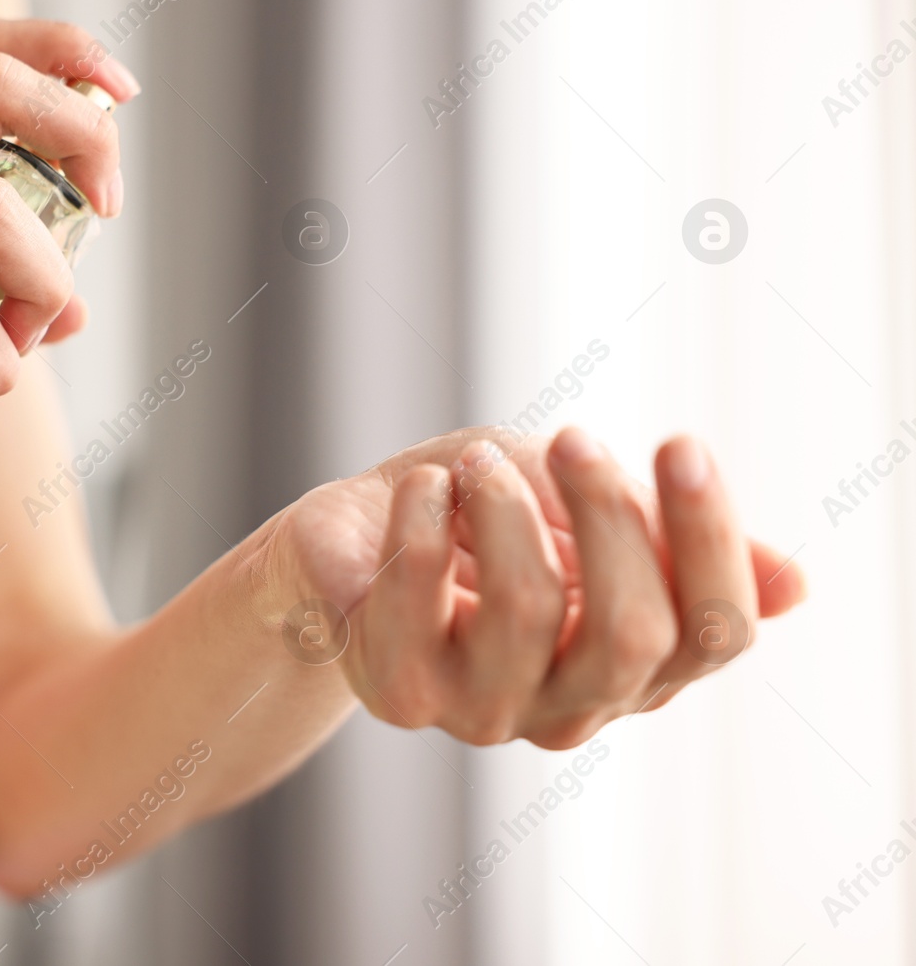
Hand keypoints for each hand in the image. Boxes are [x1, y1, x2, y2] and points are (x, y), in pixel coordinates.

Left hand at [267, 426, 807, 748]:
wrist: (351, 536)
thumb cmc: (477, 513)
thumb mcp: (580, 502)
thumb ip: (669, 541)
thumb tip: (795, 587)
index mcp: (637, 664)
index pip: (718, 632)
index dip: (712, 538)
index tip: (680, 442)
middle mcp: (573, 707)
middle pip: (635, 632)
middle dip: (607, 513)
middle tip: (570, 436)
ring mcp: (484, 711)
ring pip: (527, 609)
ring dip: (503, 506)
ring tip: (473, 463)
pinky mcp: (401, 691)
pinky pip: (420, 594)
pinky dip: (424, 516)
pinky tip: (421, 489)